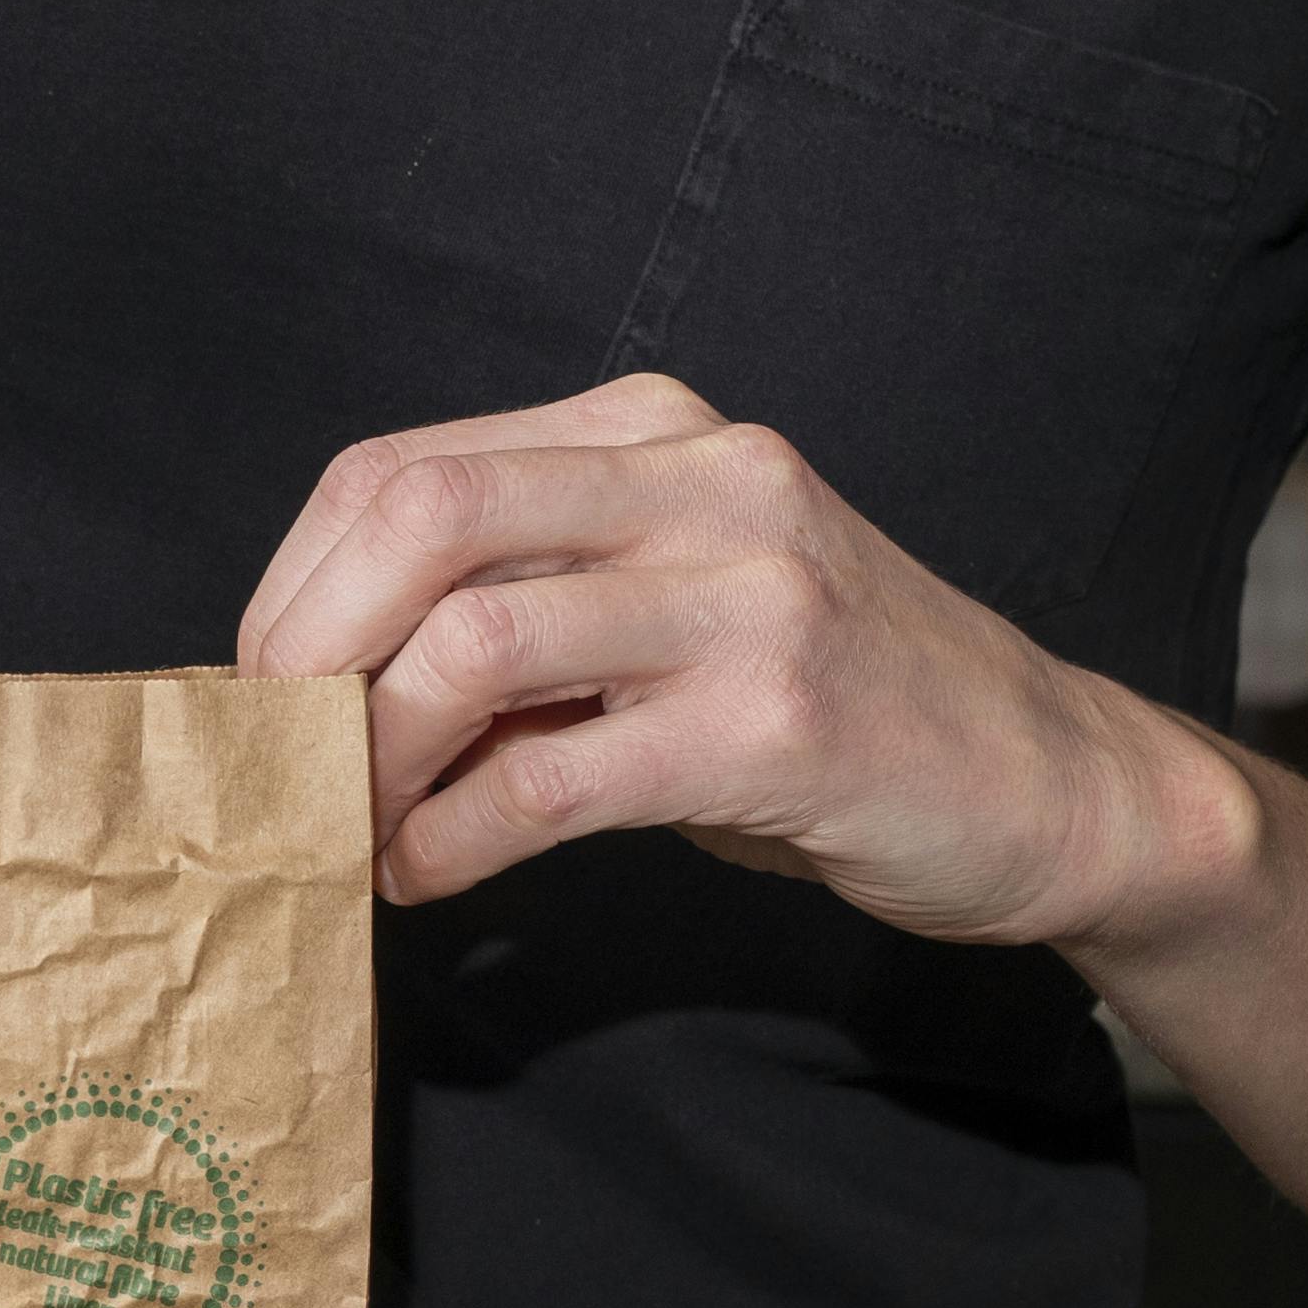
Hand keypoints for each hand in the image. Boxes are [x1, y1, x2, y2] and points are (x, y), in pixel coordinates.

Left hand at [234, 372, 1252, 948]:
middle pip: (417, 519)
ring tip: (354, 831)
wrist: (1041, 781)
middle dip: (304, 654)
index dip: (294, 589)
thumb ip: (517, 609)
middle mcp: (702, 480)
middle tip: (280, 762)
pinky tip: (429, 876)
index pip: (400, 469)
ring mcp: (748, 594)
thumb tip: (311, 682)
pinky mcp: (773, 722)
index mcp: (653, 432)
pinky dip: (451, 840)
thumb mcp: (661, 610)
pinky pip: (546, 778)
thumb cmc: (822, 703)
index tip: (266, 695)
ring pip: (469, 641)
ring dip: (370, 757)